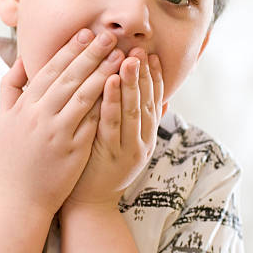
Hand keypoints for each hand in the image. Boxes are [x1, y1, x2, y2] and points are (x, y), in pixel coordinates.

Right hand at [0, 29, 124, 216]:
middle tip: (110, 36)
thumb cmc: (13, 155)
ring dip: (104, 73)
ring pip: (83, 96)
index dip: (69, 50)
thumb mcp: (4, 117)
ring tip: (120, 57)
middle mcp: (39, 115)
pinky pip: (92, 121)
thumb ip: (11, 86)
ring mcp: (57, 133)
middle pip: (69, 78)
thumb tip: (22, 58)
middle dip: (91, 54)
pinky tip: (120, 89)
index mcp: (24, 105)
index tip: (86, 33)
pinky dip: (105, 103)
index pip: (50, 69)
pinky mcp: (73, 150)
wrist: (18, 197)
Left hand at [61, 48, 164, 213]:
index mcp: (145, 135)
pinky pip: (111, 124)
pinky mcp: (111, 155)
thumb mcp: (125, 142)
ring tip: (129, 58)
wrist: (90, 204)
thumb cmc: (101, 167)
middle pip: (146, 101)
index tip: (151, 54)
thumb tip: (162, 97)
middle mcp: (141, 141)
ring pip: (133, 110)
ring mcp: (128, 149)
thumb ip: (140, 120)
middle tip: (141, 49)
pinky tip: (109, 82)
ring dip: (132, 83)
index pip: (153, 100)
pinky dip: (112, 101)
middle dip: (144, 74)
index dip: (154, 77)